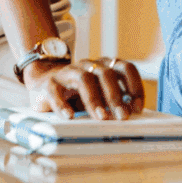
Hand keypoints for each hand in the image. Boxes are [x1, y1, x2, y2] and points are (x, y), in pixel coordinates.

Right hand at [23, 57, 144, 120]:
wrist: (44, 82)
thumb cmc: (78, 92)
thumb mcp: (99, 95)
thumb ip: (113, 102)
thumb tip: (129, 116)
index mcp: (105, 66)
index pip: (126, 68)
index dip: (135, 86)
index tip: (137, 108)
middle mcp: (89, 65)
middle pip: (106, 74)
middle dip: (116, 96)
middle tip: (122, 116)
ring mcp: (69, 72)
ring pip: (84, 79)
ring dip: (95, 99)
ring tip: (101, 117)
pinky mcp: (50, 83)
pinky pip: (56, 90)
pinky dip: (63, 104)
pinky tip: (69, 116)